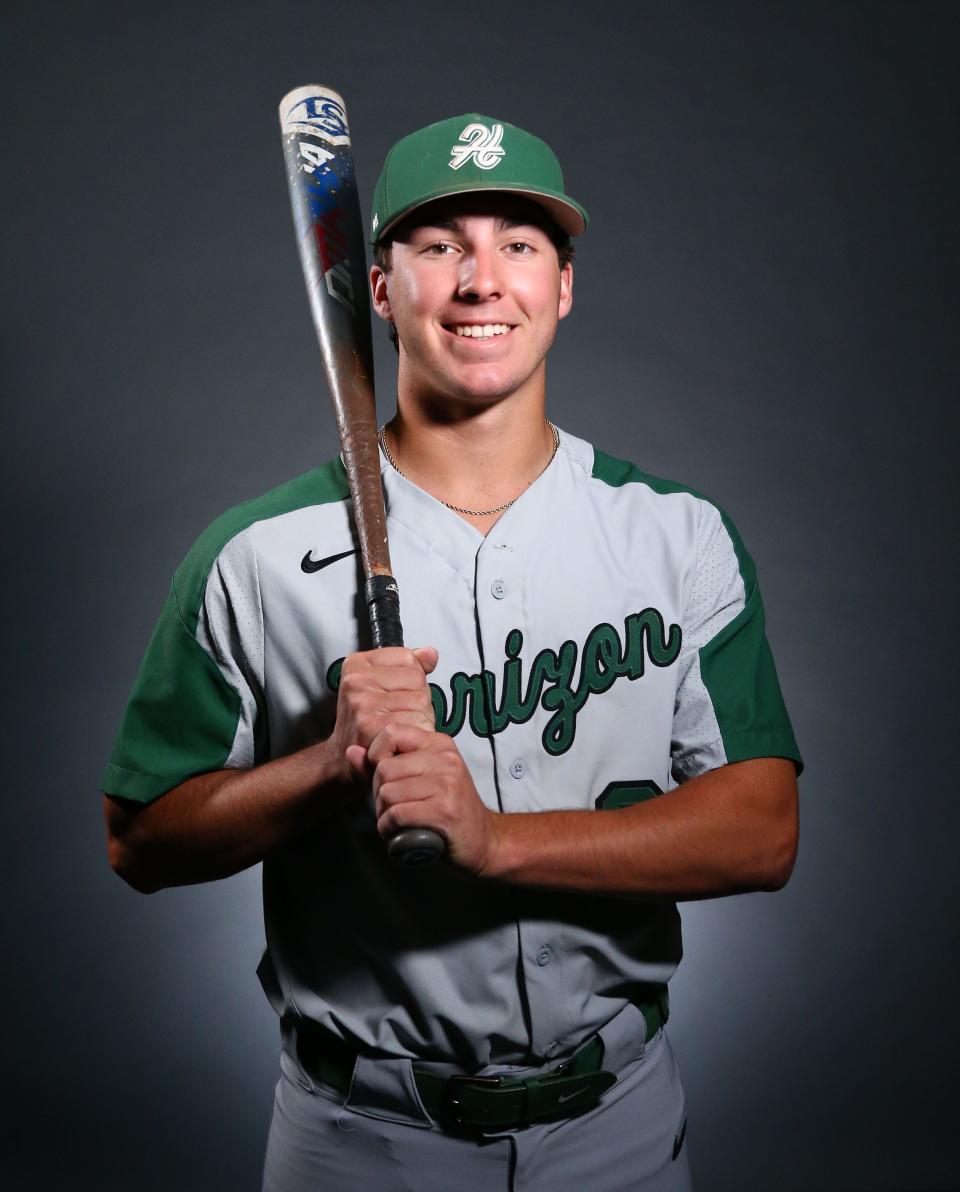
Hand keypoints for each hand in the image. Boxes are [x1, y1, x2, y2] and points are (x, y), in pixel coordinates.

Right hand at [330, 646, 436, 781]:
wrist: (341, 760)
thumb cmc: (367, 721)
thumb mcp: (381, 685)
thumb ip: (410, 666)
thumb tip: (431, 653)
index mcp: (357, 664)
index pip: (409, 658)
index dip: (411, 679)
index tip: (393, 695)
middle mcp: (356, 681)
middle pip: (417, 680)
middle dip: (418, 701)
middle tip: (397, 716)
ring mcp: (362, 704)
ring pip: (421, 702)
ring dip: (420, 719)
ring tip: (399, 728)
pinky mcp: (371, 727)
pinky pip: (417, 724)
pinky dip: (417, 735)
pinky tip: (401, 740)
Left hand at [346, 724, 500, 876]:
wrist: (483, 841)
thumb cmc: (447, 810)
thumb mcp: (419, 779)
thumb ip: (383, 764)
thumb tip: (351, 750)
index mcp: (439, 744)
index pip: (391, 733)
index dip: (376, 755)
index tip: (383, 777)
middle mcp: (445, 759)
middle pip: (384, 769)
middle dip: (379, 794)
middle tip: (392, 808)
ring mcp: (448, 784)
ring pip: (388, 792)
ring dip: (383, 815)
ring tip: (397, 822)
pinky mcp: (445, 810)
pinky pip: (398, 814)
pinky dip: (389, 829)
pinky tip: (398, 833)